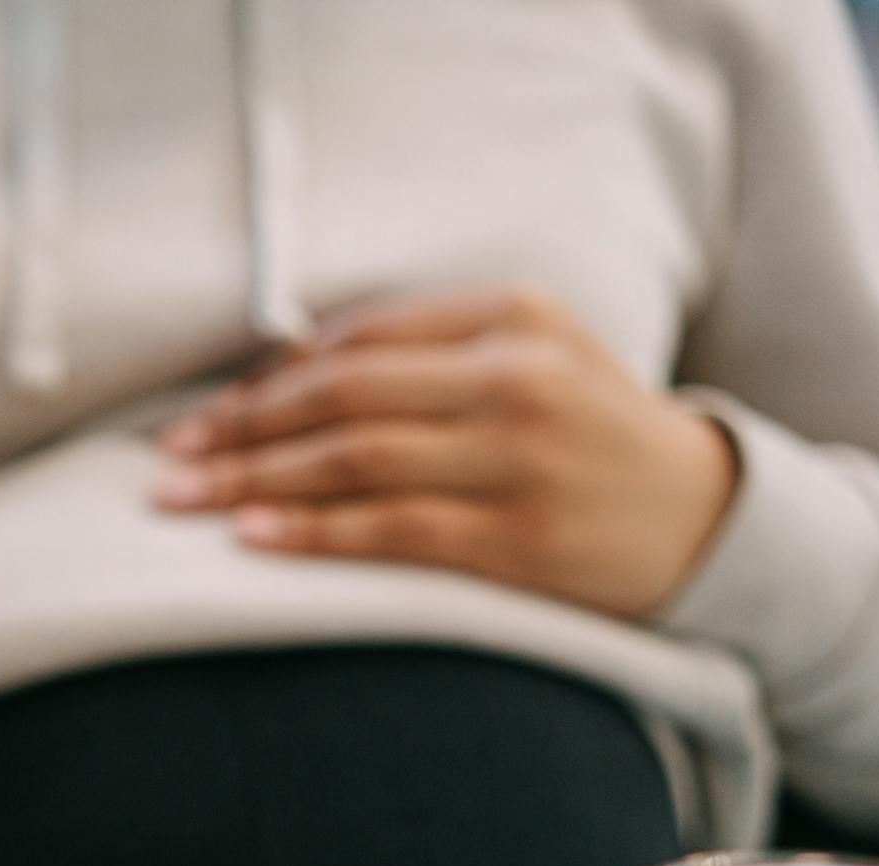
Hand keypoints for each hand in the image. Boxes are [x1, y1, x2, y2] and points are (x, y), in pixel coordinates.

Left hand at [154, 288, 737, 618]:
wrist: (709, 514)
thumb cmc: (592, 435)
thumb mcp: (532, 357)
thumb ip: (429, 354)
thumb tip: (287, 376)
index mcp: (511, 317)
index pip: (359, 341)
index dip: (268, 380)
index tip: (208, 416)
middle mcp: (513, 378)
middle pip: (342, 397)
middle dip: (241, 429)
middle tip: (170, 460)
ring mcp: (518, 458)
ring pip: (354, 460)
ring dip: (254, 479)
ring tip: (185, 499)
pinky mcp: (518, 536)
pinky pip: (391, 529)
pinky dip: (314, 529)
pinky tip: (254, 532)